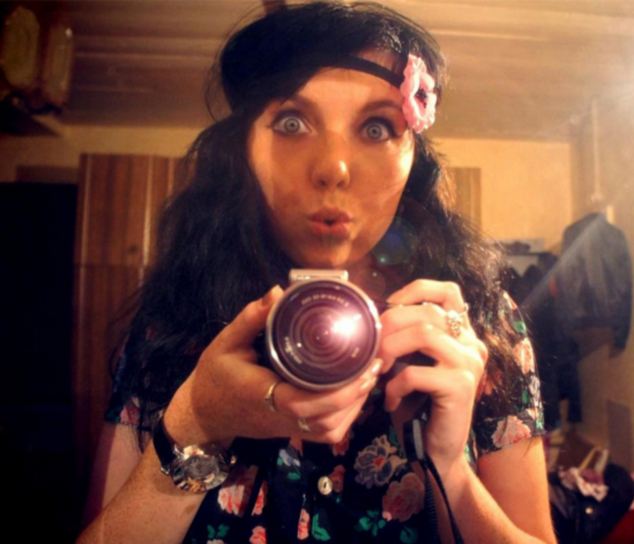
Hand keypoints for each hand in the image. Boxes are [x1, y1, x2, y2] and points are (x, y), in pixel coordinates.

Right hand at [164, 286, 383, 446]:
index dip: (338, 392)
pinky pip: (326, 432)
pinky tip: (356, 392)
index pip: (304, 402)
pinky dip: (346, 416)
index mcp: (263, 395)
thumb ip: (251, 318)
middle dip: (356, 396)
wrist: (203, 414)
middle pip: (326, 421)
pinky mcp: (293, 430)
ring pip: (330, 431)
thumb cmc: (214, 376)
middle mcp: (279, 417)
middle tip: (374, 363)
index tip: (362, 368)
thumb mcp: (225, 342)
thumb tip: (278, 291)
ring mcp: (288, 428)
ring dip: (355, 407)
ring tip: (369, 374)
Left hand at [379, 279, 487, 471]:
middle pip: (429, 311)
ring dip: (391, 349)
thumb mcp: (412, 362)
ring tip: (378, 369)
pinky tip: (391, 400)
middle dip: (392, 323)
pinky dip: (396, 385)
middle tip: (373, 347)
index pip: (449, 292)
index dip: (418, 289)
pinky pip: (417, 372)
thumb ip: (406, 337)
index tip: (390, 303)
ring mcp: (470, 364)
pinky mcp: (462, 386)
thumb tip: (375, 316)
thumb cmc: (418, 404)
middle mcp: (472, 344)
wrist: (435, 449)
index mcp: (462, 334)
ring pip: (425, 334)